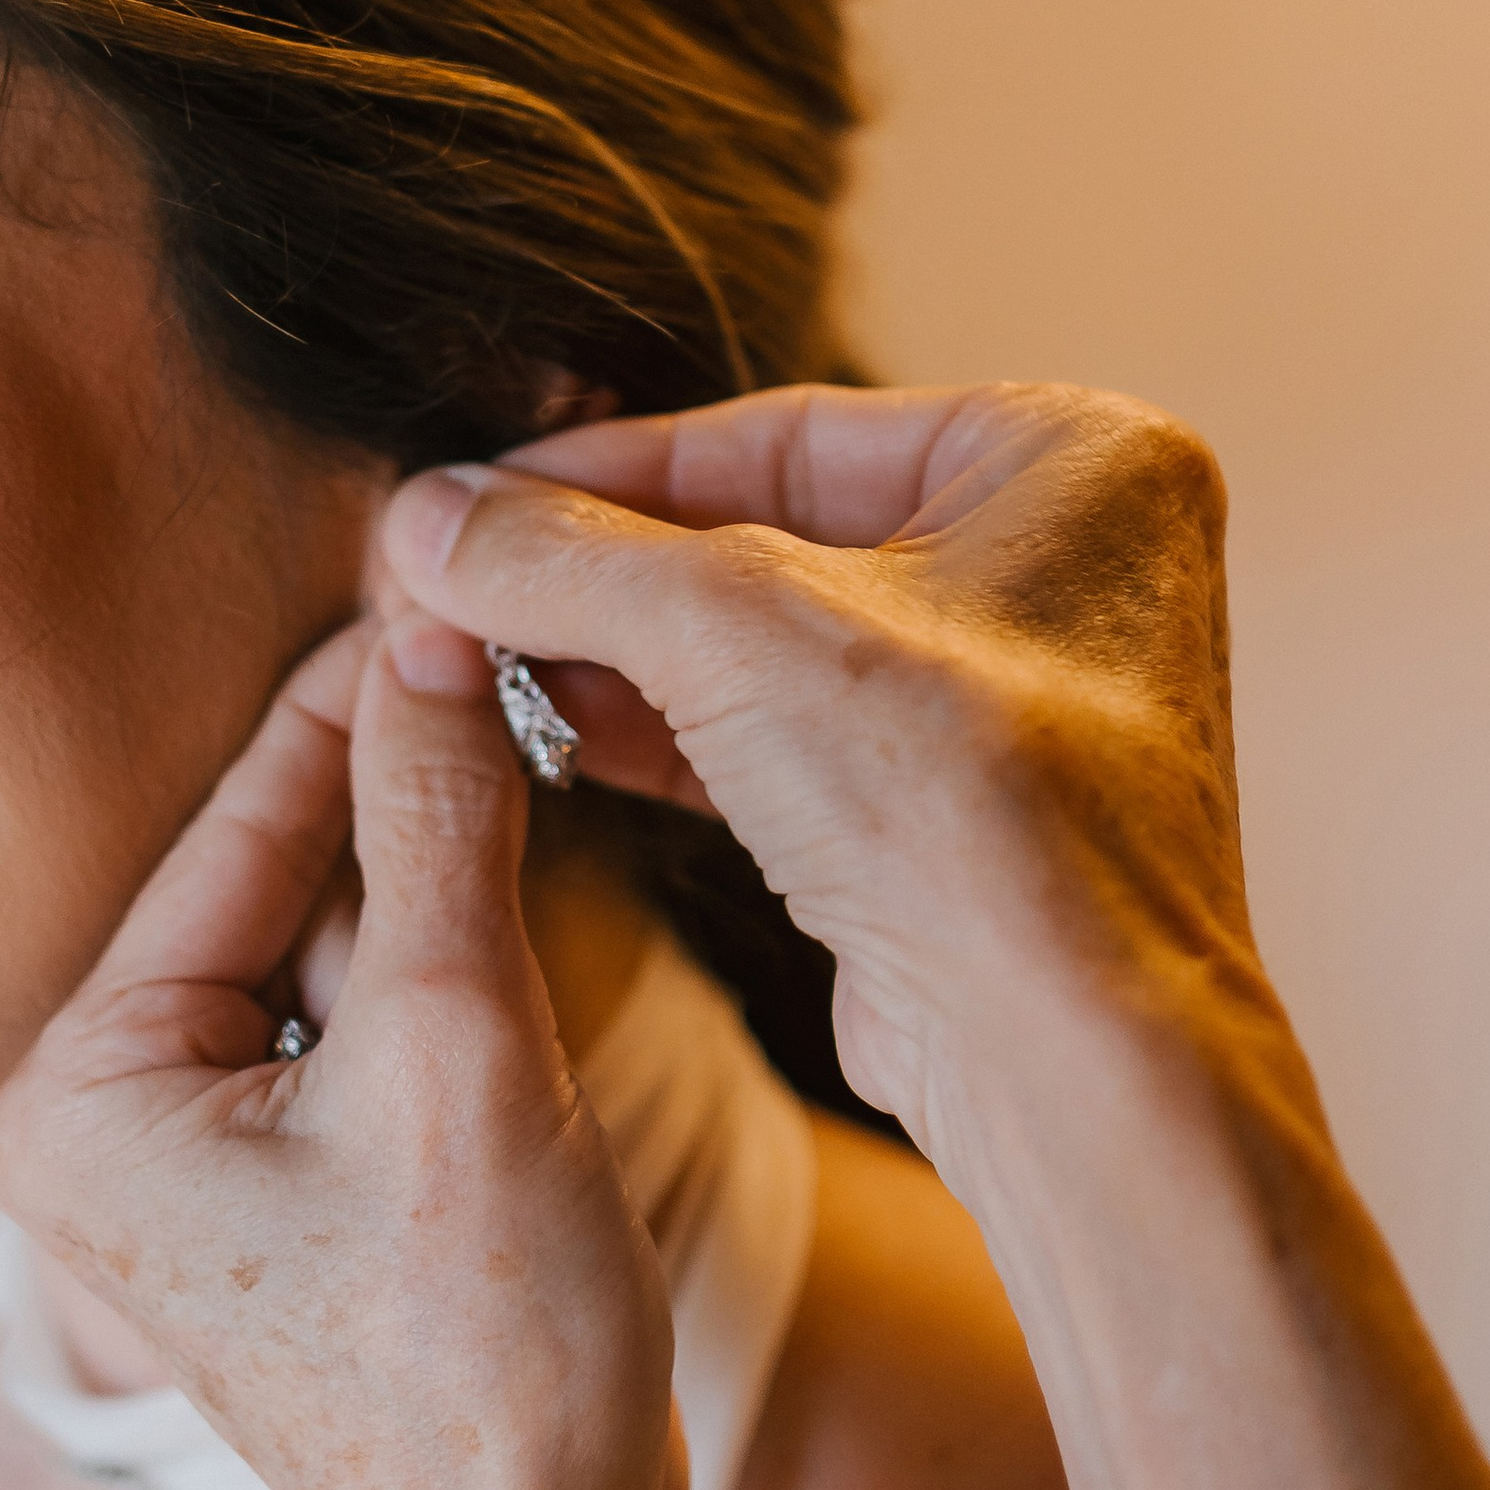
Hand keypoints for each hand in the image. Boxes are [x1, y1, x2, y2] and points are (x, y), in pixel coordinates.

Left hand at [0, 614, 678, 1489]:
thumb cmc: (474, 1359)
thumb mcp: (460, 1056)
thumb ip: (438, 832)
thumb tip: (433, 640)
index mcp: (78, 1086)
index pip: (232, 835)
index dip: (350, 701)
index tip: (436, 571)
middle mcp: (98, 1116)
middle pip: (275, 887)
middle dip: (397, 788)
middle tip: (500, 633)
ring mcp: (187, 1162)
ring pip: (333, 951)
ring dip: (439, 877)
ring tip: (534, 742)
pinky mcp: (281, 1193)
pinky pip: (360, 1032)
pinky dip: (447, 972)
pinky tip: (530, 894)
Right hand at [385, 381, 1262, 1176]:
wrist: (1062, 1056)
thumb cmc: (973, 813)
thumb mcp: (737, 632)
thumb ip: (566, 558)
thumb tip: (423, 518)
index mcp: (1066, 454)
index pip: (779, 432)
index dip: (599, 469)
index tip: (464, 498)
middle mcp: (1059, 557)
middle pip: (764, 531)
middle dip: (597, 572)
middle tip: (447, 587)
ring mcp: (1008, 694)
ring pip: (762, 643)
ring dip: (611, 657)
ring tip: (470, 661)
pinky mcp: (947, 811)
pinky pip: (779, 736)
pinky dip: (661, 733)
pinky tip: (542, 729)